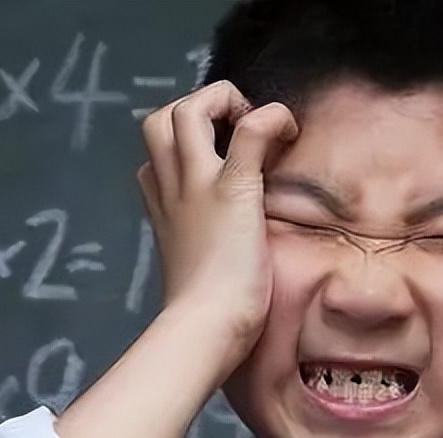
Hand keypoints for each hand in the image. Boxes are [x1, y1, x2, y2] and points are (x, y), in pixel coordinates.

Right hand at [136, 80, 297, 347]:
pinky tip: (288, 133)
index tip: (219, 168)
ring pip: (188, 109)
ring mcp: (197, 186)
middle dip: (197, 110)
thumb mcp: (191, 273)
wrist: (204, 330)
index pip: (154, 160)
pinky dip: (272, 118)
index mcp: (162, 210)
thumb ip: (199, 250)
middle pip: (159, 120)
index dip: (184, 151)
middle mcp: (172, 190)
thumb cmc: (204, 317)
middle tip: (235, 136)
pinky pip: (250, 128)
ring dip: (225, 102)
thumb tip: (221, 252)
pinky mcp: (232, 190)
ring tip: (256, 130)